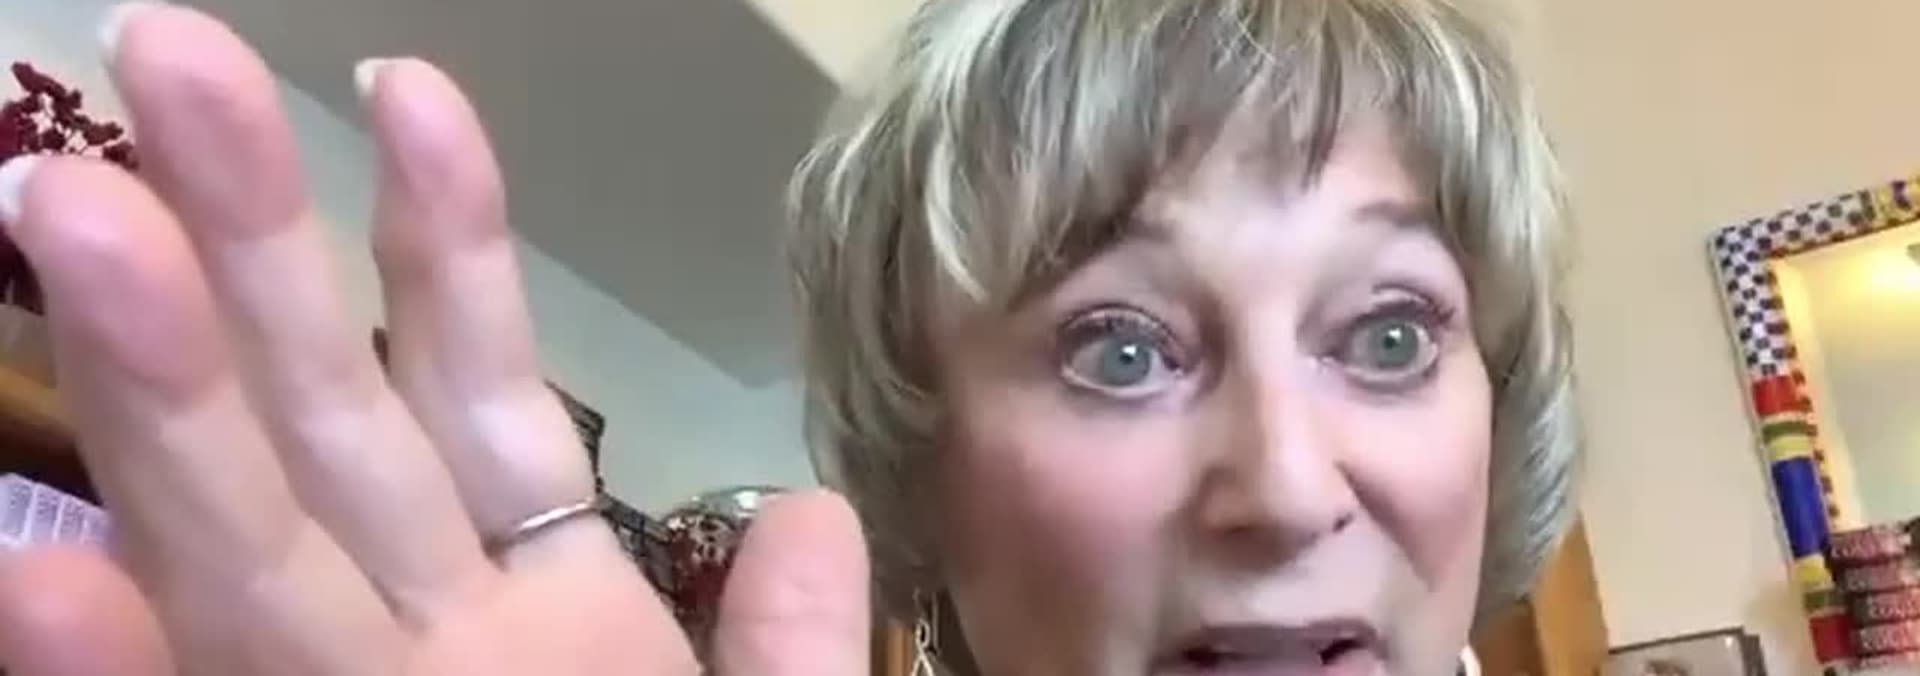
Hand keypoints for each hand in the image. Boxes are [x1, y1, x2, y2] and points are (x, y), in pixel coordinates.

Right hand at [0, 5, 867, 674]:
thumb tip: (818, 515)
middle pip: (331, 424)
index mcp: (545, 633)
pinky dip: (115, 671)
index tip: (415, 92)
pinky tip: (23, 574)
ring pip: (250, 542)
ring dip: (157, 392)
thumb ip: (786, 659)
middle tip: (166, 51)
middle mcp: (430, 656)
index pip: (480, 405)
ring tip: (69, 205)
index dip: (442, 254)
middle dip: (251, 248)